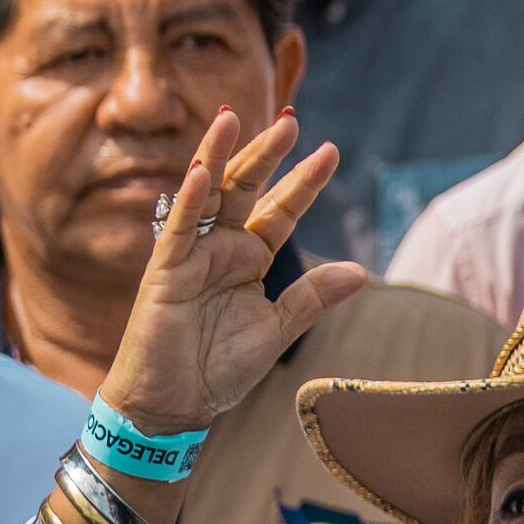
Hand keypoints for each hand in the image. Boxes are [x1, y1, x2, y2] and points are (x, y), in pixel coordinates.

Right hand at [98, 111, 370, 441]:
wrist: (174, 406)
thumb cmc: (218, 369)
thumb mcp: (277, 330)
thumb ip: (312, 298)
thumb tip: (360, 271)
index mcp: (250, 259)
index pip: (281, 211)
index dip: (303, 183)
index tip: (330, 151)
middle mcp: (221, 249)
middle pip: (245, 190)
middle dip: (265, 155)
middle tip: (290, 121)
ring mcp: (190, 256)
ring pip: (206, 196)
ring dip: (217, 157)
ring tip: (232, 117)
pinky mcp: (163, 272)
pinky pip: (176, 230)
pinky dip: (186, 201)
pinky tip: (198, 172)